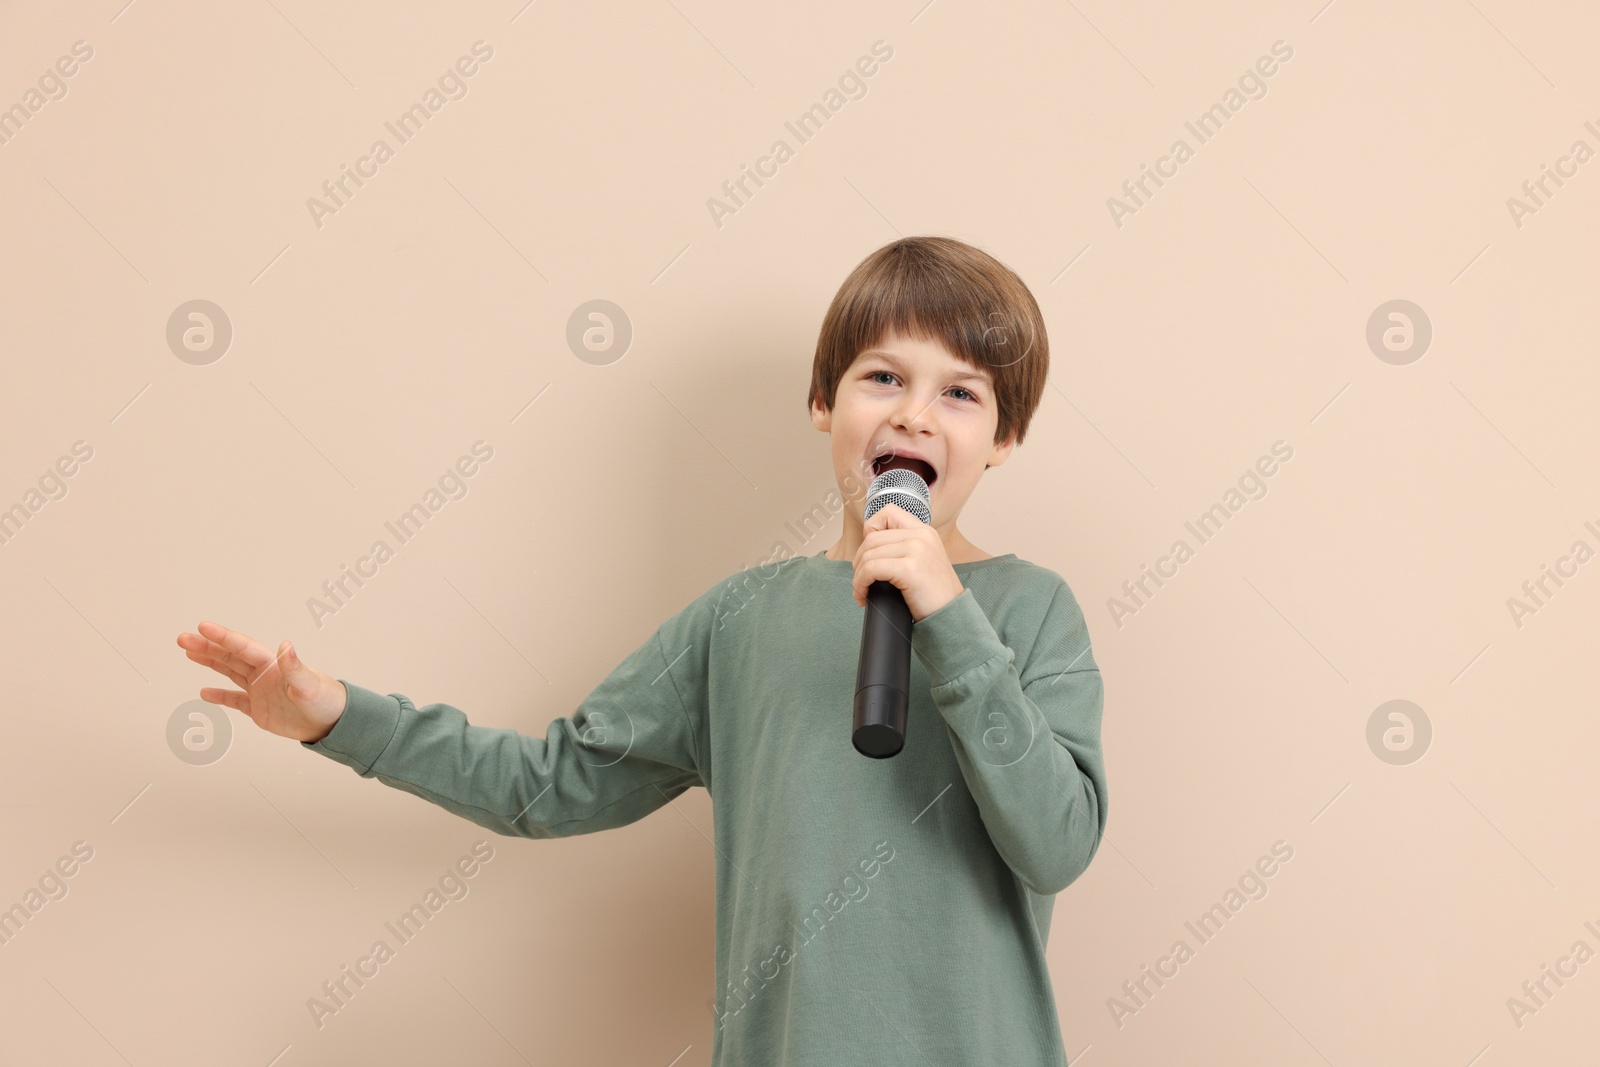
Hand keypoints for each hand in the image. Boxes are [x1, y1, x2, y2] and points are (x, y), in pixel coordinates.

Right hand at [175, 622, 347, 742]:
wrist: (333, 723)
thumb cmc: (327, 700)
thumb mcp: (310, 685)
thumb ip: (295, 667)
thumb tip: (286, 644)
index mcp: (274, 665)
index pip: (243, 648)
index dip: (224, 637)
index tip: (203, 626)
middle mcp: (264, 674)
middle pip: (230, 656)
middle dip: (207, 646)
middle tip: (183, 637)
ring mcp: (260, 690)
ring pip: (229, 672)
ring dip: (210, 662)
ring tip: (188, 651)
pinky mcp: (259, 709)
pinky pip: (234, 700)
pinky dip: (220, 696)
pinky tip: (204, 692)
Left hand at [850, 504, 965, 621]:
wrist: (952, 615)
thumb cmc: (934, 595)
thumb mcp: (924, 561)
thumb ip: (904, 548)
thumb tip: (868, 550)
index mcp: (925, 531)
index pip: (888, 512)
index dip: (870, 530)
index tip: (869, 553)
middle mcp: (921, 535)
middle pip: (872, 538)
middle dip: (859, 560)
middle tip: (862, 580)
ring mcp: (917, 549)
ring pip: (868, 555)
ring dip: (858, 576)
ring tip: (862, 591)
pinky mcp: (910, 568)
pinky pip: (871, 569)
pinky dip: (861, 583)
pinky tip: (863, 595)